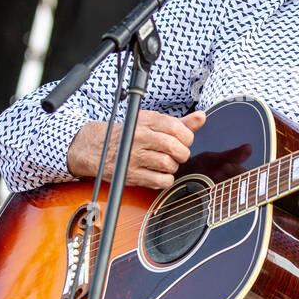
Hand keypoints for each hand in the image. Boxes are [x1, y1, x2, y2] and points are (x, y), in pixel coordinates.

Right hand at [67, 110, 206, 190]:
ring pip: (169, 164)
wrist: (97, 148)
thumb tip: (201, 117)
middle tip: (178, 153)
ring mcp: (134, 156)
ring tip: (166, 162)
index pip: (177, 128)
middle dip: (182, 153)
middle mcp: (139, 137)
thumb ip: (179, 122)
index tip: (184, 140)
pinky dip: (166, 179)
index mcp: (146, 120)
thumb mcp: (151, 122)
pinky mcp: (132, 175)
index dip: (187, 137)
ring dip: (173, 166)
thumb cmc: (130, 134)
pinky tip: (160, 173)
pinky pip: (161, 181)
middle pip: (175, 147)